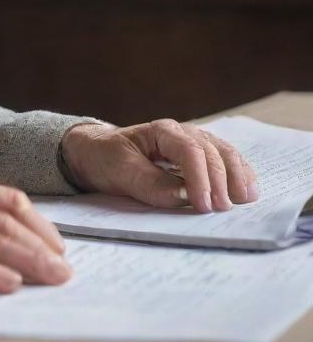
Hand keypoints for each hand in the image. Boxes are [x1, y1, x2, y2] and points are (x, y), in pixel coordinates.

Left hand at [60, 120, 258, 212]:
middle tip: (224, 209)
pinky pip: (224, 160)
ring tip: (246, 199)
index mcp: (160, 131)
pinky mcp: (197, 157)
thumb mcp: (119, 171)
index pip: (189, 151)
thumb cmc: (106, 158)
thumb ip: (150, 184)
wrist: (95, 152)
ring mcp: (192, 143)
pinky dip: (238, 173)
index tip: (203, 205)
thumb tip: (184, 196)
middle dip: (221, 181)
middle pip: (211, 151)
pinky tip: (247, 189)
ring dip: (237, 175)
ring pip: (223, 152)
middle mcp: (181, 133)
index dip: (200, 178)